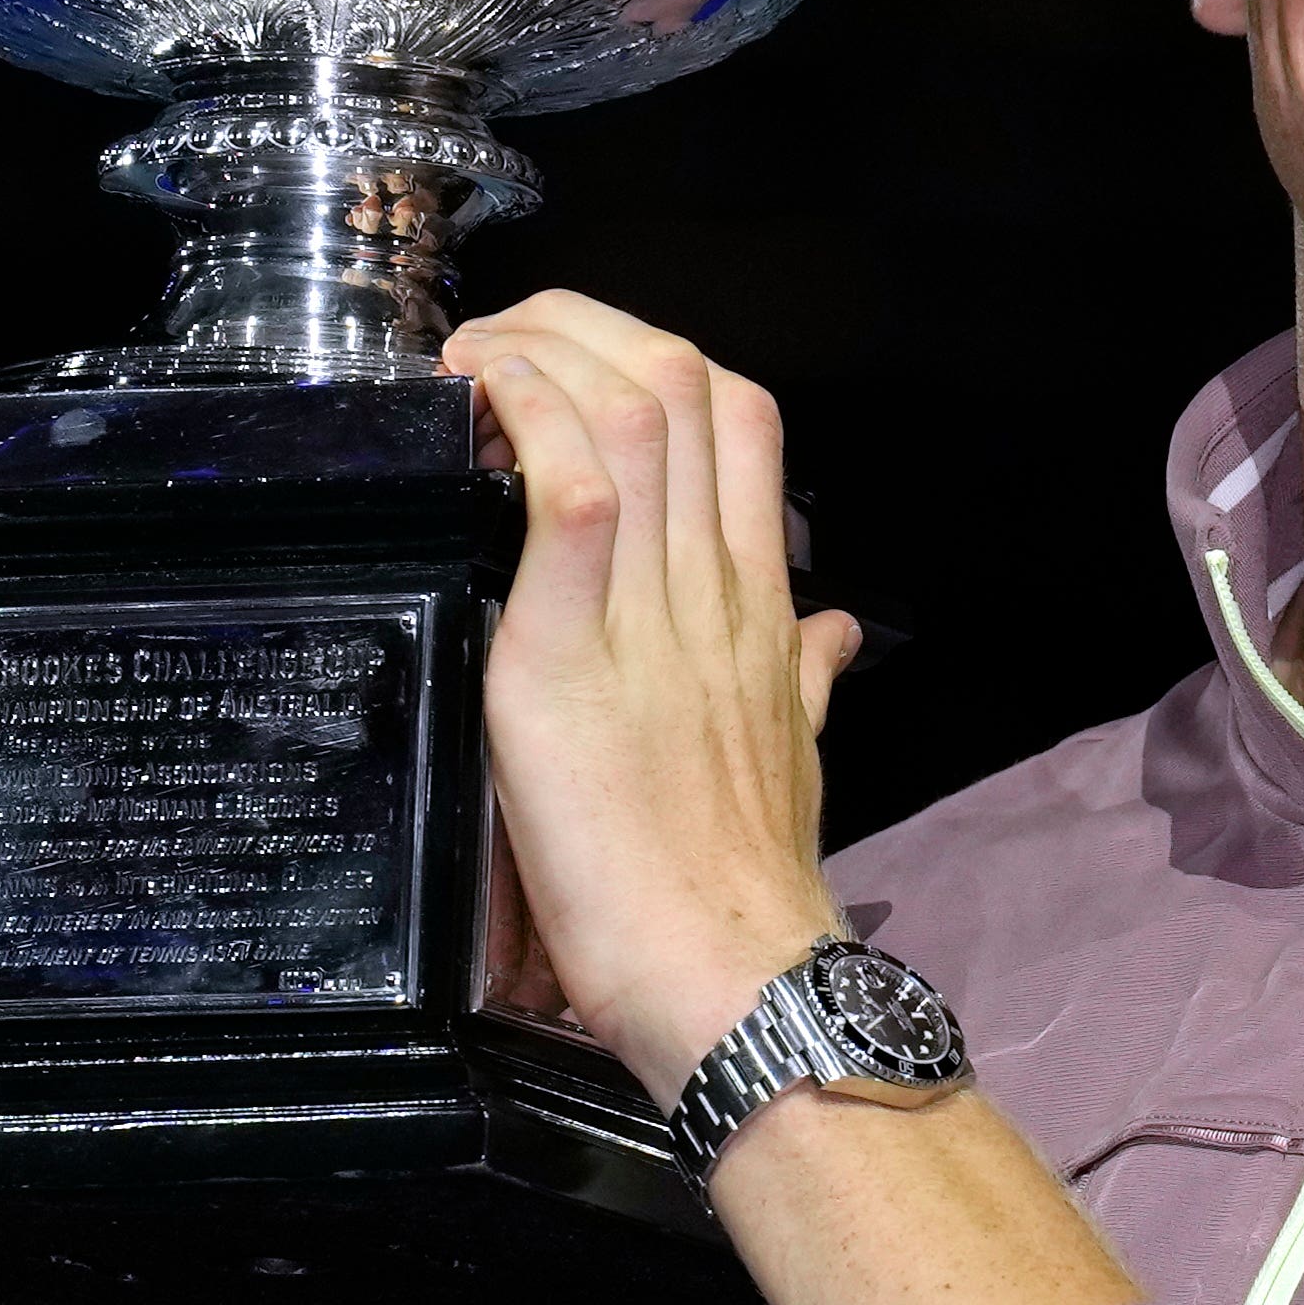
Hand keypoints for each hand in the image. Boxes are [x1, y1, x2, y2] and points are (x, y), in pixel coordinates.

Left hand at [440, 293, 860, 1106]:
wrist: (737, 980)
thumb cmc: (748, 888)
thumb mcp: (792, 756)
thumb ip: (802, 676)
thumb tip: (832, 631)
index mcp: (756, 606)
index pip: (741, 417)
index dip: (653, 357)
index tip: (574, 366)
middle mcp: (714, 588)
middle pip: (680, 380)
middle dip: (579, 324)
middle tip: (498, 346)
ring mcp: (650, 616)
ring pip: (628, 408)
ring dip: (538, 354)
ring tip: (471, 366)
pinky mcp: (571, 659)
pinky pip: (571, 494)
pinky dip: (526, 425)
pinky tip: (478, 413)